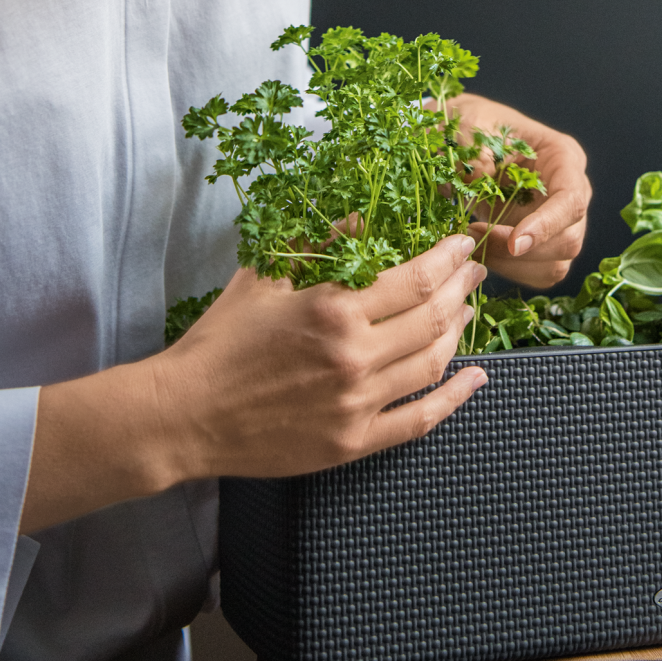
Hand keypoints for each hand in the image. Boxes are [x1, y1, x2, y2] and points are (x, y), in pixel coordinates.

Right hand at [19, 236, 486, 532]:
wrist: (186, 413)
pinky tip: (475, 378)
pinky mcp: (354, 442)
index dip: (447, 257)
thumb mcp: (265, 275)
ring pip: (433, 363)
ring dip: (460, 331)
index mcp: (332, 308)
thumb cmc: (221, 340)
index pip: (414, 277)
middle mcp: (353, 356)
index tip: (461, 243)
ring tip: (468, 310)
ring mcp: (357, 403)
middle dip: (462, 288)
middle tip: (474, 271)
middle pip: (433, 316)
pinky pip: (420, 420)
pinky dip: (454, 398)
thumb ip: (317, 243)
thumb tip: (364, 218)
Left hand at [449, 92, 590, 289]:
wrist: (463, 139)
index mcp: (562, 156)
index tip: (515, 242)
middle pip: (569, 238)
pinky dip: (511, 273)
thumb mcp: (469, 123)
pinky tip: (482, 253)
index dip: (547, 225)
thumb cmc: (473, 125)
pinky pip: (539, 274)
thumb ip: (473, 148)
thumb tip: (479, 177)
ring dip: (513, 265)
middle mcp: (569, 191)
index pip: (571, 199)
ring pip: (556, 263)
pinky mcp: (543, 244)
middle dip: (522, 251)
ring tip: (473, 244)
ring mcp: (559, 221)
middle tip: (474, 239)